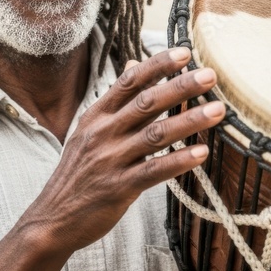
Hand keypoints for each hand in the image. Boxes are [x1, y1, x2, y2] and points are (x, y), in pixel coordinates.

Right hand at [32, 46, 221, 249]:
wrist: (52, 217)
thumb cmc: (77, 172)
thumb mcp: (88, 130)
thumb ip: (117, 101)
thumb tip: (135, 65)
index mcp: (96, 115)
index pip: (130, 82)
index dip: (158, 65)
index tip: (184, 53)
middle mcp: (103, 133)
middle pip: (146, 103)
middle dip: (180, 88)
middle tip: (210, 76)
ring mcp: (110, 160)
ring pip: (155, 134)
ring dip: (189, 121)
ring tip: (217, 111)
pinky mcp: (119, 187)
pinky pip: (154, 171)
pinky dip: (178, 161)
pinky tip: (201, 152)